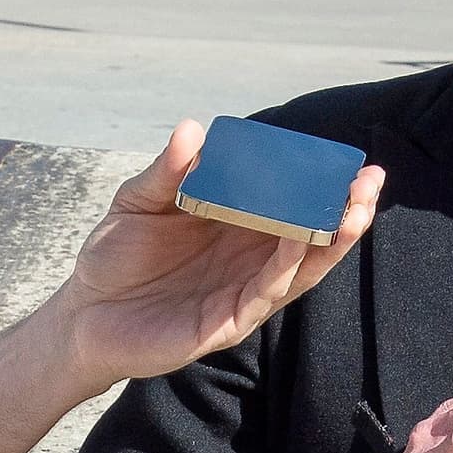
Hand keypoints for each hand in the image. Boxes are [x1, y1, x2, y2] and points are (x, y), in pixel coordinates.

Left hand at [50, 119, 385, 391]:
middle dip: (345, 210)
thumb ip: (167, 171)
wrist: (82, 315)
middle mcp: (249, 259)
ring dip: (330, 241)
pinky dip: (286, 268)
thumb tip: (193, 129)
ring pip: (300, 268)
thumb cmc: (115, 257)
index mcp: (237, 226)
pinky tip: (300, 239)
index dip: (321, 183)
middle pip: (311, 235)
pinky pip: (264, 294)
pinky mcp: (225, 322)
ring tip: (355, 209)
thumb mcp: (138, 203)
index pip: (289, 202)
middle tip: (371, 180)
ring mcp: (241, 292)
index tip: (350, 158)